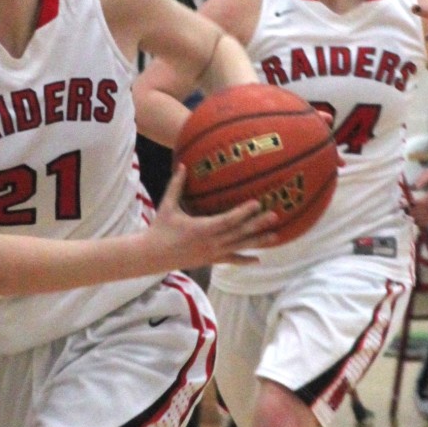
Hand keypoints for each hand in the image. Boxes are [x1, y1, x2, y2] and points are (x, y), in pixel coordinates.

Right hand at [148, 165, 277, 268]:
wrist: (152, 255)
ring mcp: (212, 253)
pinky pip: (231, 260)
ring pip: (239, 247)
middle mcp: (211, 242)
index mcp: (202, 228)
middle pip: (239, 233)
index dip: (244, 212)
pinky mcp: (211, 260)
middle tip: (274, 216)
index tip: (258, 203)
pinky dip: (245, 260)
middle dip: (257, 225)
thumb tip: (183, 165)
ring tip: (275, 236)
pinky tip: (258, 260)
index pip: (228, 219)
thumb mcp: (167, 205)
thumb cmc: (160, 229)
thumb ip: (176, 185)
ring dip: (257, 241)